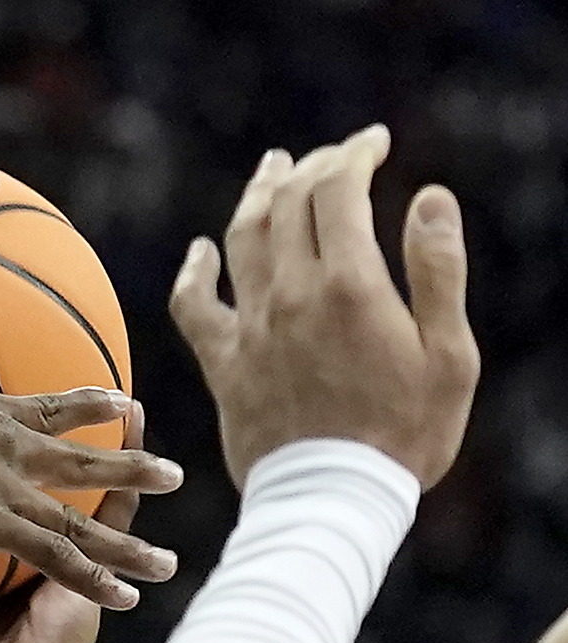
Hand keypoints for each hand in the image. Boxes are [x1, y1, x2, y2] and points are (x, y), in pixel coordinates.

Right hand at [0, 384, 179, 609]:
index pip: (38, 406)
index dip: (81, 405)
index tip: (117, 401)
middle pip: (77, 452)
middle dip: (126, 459)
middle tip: (169, 468)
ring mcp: (0, 481)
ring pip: (82, 511)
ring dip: (129, 530)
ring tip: (166, 551)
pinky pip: (58, 553)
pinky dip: (95, 574)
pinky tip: (126, 594)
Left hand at [172, 124, 477, 487]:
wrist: (332, 500)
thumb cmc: (407, 434)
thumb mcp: (450, 353)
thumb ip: (440, 269)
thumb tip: (430, 195)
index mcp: (350, 286)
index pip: (339, 190)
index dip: (354, 153)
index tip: (375, 141)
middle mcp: (290, 297)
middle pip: (289, 204)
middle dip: (314, 166)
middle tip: (334, 155)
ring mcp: (250, 330)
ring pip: (241, 238)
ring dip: (258, 195)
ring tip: (274, 167)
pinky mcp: (223, 365)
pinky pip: (193, 307)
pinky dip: (194, 272)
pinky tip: (200, 251)